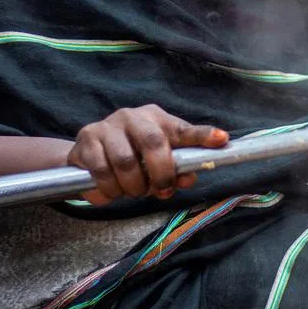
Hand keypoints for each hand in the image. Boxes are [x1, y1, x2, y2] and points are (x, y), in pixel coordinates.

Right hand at [67, 105, 227, 204]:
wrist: (86, 155)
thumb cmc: (130, 157)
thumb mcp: (155, 164)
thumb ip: (175, 170)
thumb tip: (189, 178)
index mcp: (157, 119)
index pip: (182, 128)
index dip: (202, 135)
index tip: (222, 139)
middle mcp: (133, 116)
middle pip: (154, 143)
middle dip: (161, 173)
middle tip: (161, 190)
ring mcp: (108, 126)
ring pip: (126, 162)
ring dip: (133, 186)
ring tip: (133, 192)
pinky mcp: (86, 139)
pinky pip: (102, 171)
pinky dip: (110, 190)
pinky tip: (112, 192)